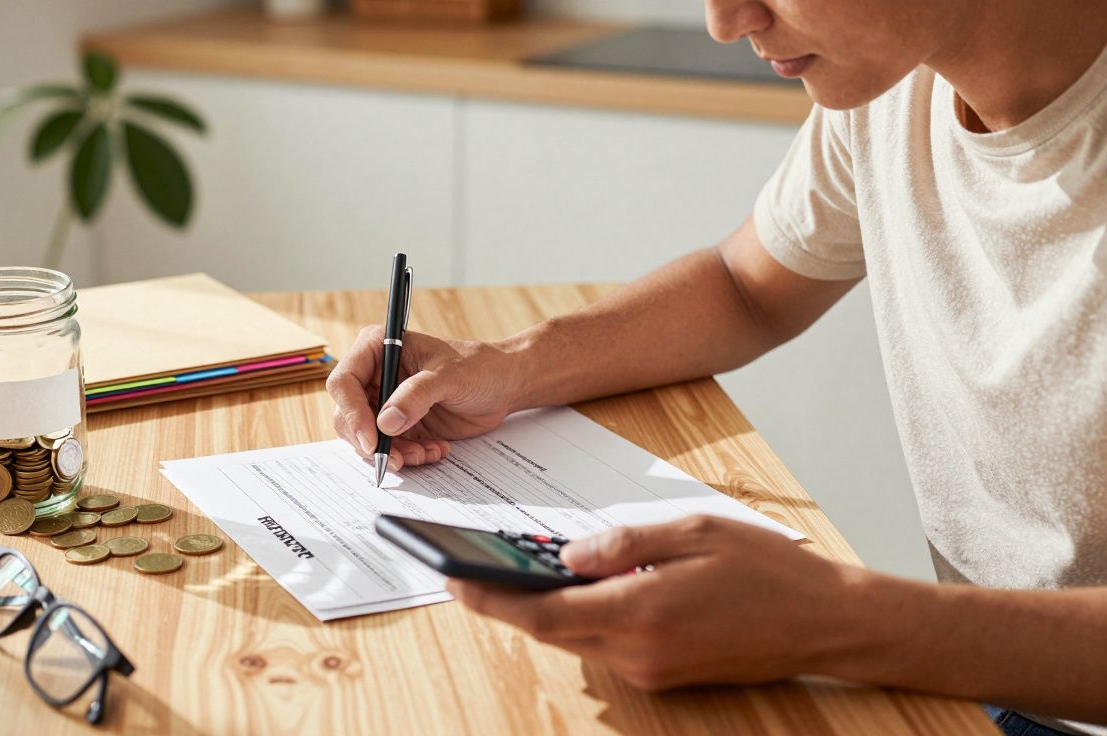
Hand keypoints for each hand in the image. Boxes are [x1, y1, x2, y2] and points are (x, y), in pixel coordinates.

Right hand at [326, 325, 520, 471]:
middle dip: (371, 442)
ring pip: (366, 439)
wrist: (502, 384)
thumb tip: (386, 422)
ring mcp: (385, 402)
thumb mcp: (449, 376)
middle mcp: (375, 376)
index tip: (372, 440)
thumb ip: (416, 396)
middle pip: (348, 417)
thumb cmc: (478, 366)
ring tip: (424, 453)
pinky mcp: (399, 425)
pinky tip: (434, 450)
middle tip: (396, 459)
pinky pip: (390, 449)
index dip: (352, 414)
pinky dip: (408, 457)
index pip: (344, 382)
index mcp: (377, 349)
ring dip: (393, 453)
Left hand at [447, 516, 866, 689]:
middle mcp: (639, 652)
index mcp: (642, 612)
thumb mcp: (692, 531)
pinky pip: (604, 646)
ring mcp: (651, 670)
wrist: (826, 622)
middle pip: (552, 631)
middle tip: (467, 570)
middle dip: (507, 603)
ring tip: (510, 572)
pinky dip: (581, 618)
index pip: (544, 615)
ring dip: (544, 610)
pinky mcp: (663, 675)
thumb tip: (566, 555)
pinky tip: (574, 589)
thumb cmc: (767, 569)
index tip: (452, 581)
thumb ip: (623, 543)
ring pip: (575, 640)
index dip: (492, 601)